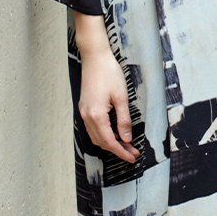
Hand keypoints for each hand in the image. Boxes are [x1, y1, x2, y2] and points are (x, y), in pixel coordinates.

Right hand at [78, 48, 139, 162]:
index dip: (121, 152)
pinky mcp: (85, 107)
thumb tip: (126, 138)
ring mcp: (84, 112)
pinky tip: (114, 132)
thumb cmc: (109, 73)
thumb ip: (124, 119)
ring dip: (110, 143)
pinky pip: (93, 128)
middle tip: (132, 153)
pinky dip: (104, 134)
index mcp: (96, 115)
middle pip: (102, 142)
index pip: (109, 141)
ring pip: (96, 136)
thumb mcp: (121, 97)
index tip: (132, 157)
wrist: (95, 58)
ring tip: (125, 144)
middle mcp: (87, 116)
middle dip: (117, 149)